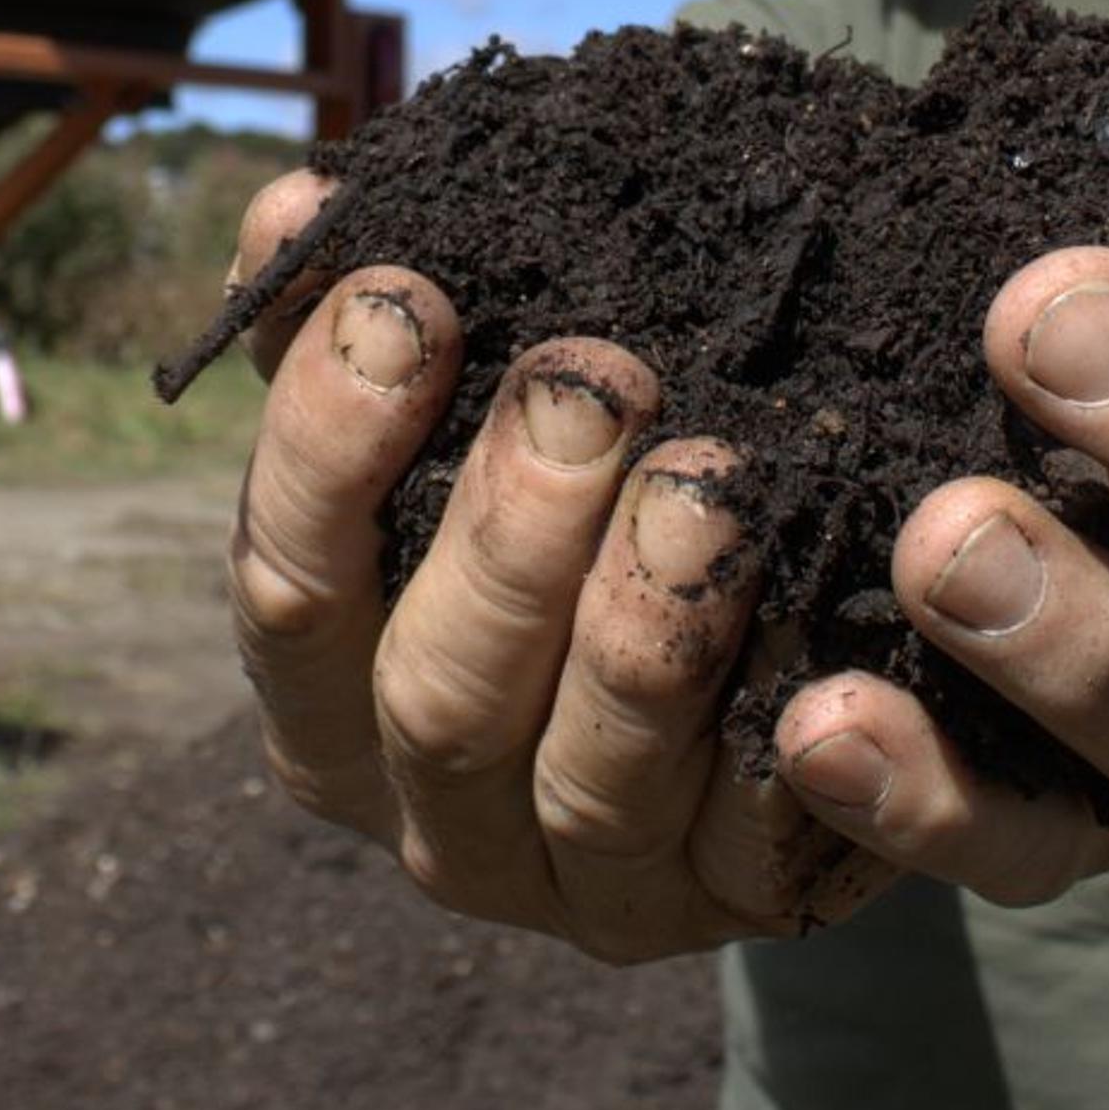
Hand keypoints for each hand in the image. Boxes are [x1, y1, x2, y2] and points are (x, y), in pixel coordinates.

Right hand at [217, 170, 890, 960]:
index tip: (410, 300)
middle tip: (593, 382)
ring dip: (647, 629)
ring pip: (591, 781)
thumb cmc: (562, 488)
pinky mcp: (735, 905)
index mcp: (330, 693)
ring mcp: (585, 884)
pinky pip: (762, 836)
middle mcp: (434, 814)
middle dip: (509, 533)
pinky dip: (791, 732)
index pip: (288, 586)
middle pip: (437, 696)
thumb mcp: (454, 413)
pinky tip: (820, 614)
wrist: (761, 628)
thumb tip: (301, 205)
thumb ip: (359, 323)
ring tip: (712, 477)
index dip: (329, 444)